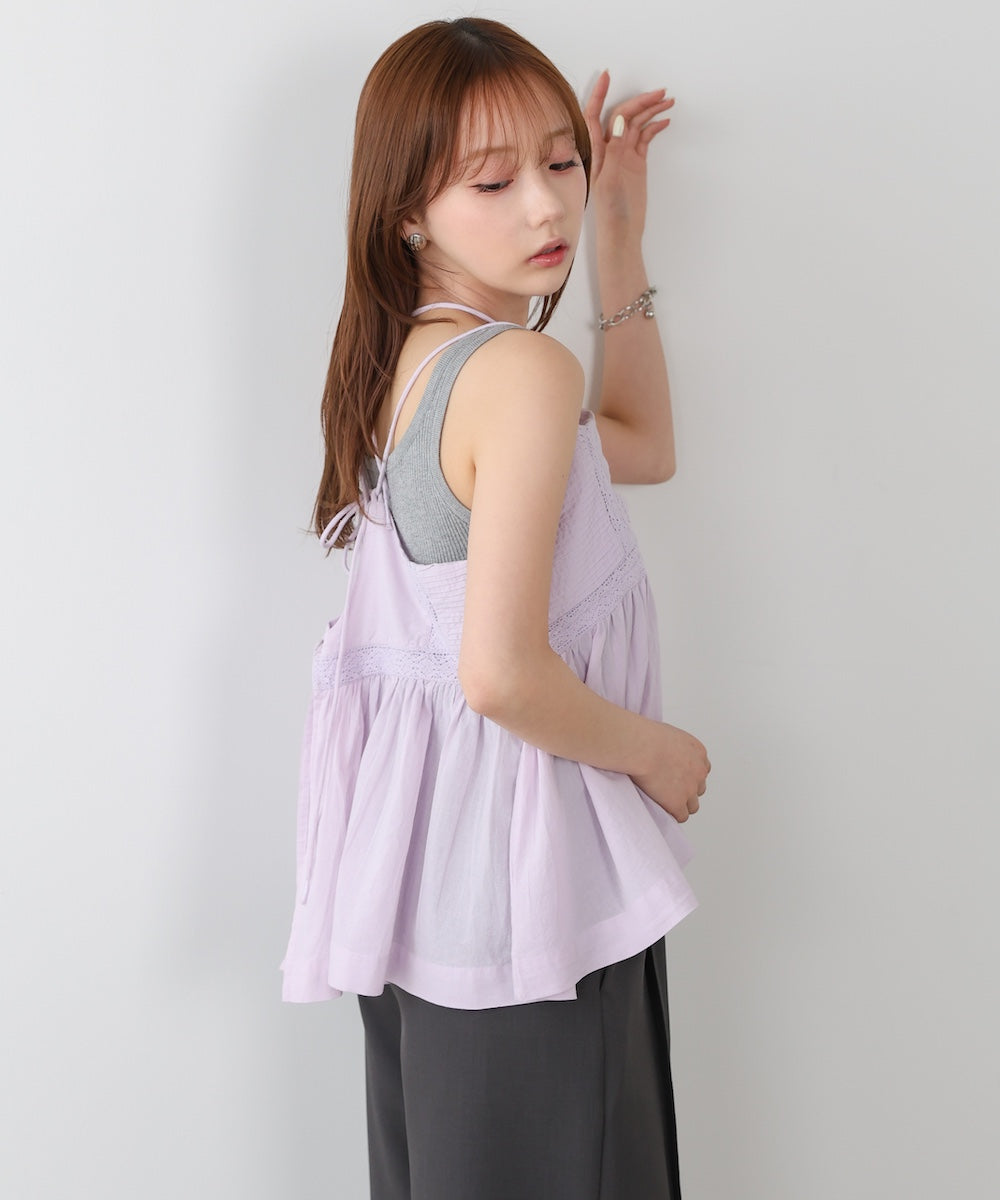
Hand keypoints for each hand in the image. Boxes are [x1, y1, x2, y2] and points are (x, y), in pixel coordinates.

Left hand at [582, 71, 674, 238]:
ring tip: (669, 101)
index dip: (599, 94)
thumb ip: (615, 150)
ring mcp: (624, 155)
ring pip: (636, 124)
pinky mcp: (636, 163)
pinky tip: (665, 120)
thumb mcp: (610, 181)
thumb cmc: (611, 213)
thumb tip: (621, 120)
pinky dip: (655, 127)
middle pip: (623, 116)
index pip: (595, 116)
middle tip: (661, 93)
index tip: (608, 75)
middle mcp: (609, 149)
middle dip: (640, 101)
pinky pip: (645, 138)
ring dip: (651, 111)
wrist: (622, 233)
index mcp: (597, 151)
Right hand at [631, 723, 709, 823]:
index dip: (688, 774)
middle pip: (699, 788)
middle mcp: (698, 772)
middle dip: (686, 789)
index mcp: (698, 752)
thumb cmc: (647, 736)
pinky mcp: (677, 803)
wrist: (642, 748)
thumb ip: (672, 745)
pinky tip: (662, 809)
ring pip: (692, 805)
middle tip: (669, 788)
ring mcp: (689, 789)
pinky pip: (680, 816)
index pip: (701, 770)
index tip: (676, 776)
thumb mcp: (667, 733)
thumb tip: (661, 749)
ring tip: (665, 802)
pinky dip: (672, 814)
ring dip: (681, 804)